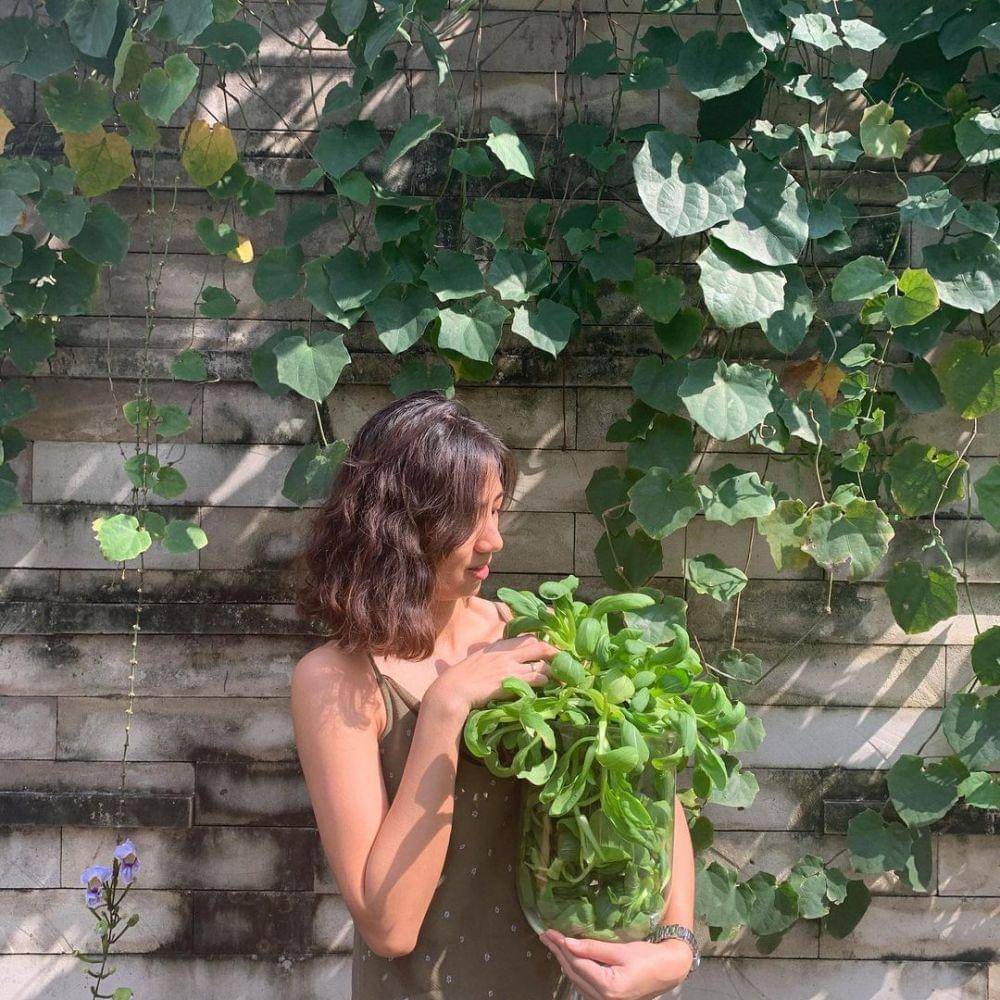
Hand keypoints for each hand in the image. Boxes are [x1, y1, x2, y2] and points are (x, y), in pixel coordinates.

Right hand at [425, 635, 559, 716]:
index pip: (525, 637)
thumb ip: (490, 657)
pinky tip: (548, 685)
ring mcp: (509, 666)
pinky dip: (544, 681)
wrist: (452, 690)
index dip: (541, 640)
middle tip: (566, 659)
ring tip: (561, 677)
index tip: (552, 645)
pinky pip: (534, 679)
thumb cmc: (460, 678)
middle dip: (554, 651)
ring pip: (540, 664)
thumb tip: (495, 658)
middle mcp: (505, 653)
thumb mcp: (477, 660)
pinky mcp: (510, 681)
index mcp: (498, 646)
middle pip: (537, 645)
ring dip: (553, 671)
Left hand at [539, 929, 693, 999]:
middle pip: (573, 972)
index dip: (562, 946)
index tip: (550, 931)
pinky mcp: (606, 998)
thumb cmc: (648, 958)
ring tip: (552, 943)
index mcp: (608, 987)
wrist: (668, 971)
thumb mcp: (621, 950)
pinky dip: (574, 969)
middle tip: (545, 935)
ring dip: (563, 960)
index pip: (577, 963)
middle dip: (558, 952)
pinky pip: (584, 984)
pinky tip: (568, 957)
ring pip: (576, 980)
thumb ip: (594, 948)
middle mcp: (603, 999)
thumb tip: (568, 942)